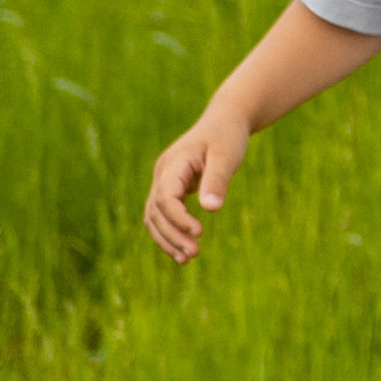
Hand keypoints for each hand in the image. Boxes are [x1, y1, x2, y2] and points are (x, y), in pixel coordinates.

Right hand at [143, 105, 249, 261]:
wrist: (224, 121)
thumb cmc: (226, 136)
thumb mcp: (226, 156)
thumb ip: (217, 180)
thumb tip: (211, 209)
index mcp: (173, 163)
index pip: (165, 196)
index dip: (178, 218)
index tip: (199, 233)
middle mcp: (163, 174)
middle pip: (156, 211)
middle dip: (172, 234)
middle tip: (194, 253)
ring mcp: (164, 182)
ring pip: (154, 217)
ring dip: (167, 239)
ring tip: (188, 259)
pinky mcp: (171, 189)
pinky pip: (162, 216)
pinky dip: (170, 234)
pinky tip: (183, 252)